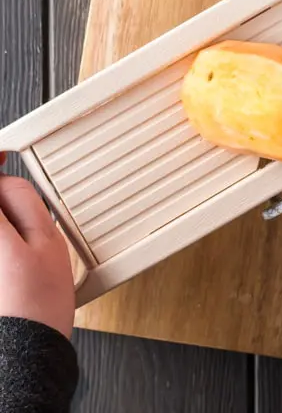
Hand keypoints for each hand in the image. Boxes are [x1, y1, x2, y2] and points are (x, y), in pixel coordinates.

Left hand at [0, 153, 74, 337]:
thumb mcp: (47, 242)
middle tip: (13, 202)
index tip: (2, 155)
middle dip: (1, 199)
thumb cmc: (36, 306)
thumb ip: (24, 201)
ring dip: (2, 222)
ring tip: (14, 234)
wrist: (22, 355)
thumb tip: (6, 182)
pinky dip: (3, 239)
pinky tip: (10, 254)